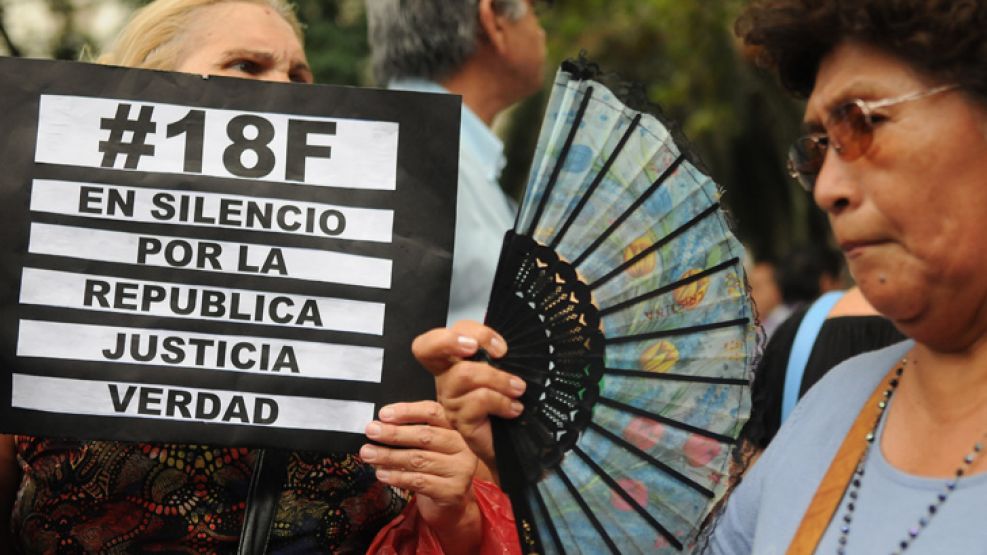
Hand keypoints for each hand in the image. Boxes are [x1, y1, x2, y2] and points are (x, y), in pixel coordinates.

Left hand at [360, 401, 481, 551]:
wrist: (453, 505)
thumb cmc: (435, 469)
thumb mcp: (429, 446)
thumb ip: (411, 432)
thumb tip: (379, 426)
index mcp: (457, 428)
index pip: (433, 412)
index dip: (408, 411)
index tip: (383, 414)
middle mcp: (463, 447)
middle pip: (425, 436)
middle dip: (394, 434)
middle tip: (371, 431)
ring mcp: (461, 470)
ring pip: (419, 460)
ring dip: (389, 456)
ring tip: (368, 454)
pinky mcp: (452, 492)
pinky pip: (419, 482)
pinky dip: (397, 477)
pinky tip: (381, 474)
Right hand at [412, 321, 524, 475]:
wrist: (511, 444)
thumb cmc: (505, 403)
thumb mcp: (500, 371)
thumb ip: (495, 355)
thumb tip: (504, 346)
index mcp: (451, 363)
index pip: (437, 337)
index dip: (459, 332)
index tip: (497, 346)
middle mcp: (445, 379)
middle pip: (426, 348)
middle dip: (455, 340)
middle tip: (495, 353)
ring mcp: (449, 401)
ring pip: (465, 373)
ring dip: (499, 378)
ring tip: (517, 388)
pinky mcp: (460, 421)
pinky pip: (479, 400)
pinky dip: (503, 401)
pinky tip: (514, 408)